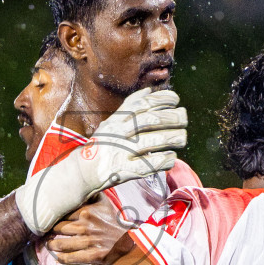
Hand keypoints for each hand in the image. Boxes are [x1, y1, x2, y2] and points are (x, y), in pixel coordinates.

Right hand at [15, 89, 186, 234]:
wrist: (80, 172)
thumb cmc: (101, 146)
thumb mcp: (111, 123)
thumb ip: (130, 108)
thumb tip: (150, 92)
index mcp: (116, 120)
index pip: (141, 104)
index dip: (160, 100)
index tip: (175, 100)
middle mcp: (117, 133)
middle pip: (148, 122)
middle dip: (170, 119)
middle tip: (184, 119)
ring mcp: (119, 152)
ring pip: (149, 142)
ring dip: (170, 138)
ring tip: (183, 137)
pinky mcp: (122, 171)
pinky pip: (146, 165)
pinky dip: (161, 161)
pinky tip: (172, 158)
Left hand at [47, 200, 138, 264]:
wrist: (130, 240)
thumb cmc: (114, 221)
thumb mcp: (104, 203)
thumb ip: (90, 193)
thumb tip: (79, 182)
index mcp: (87, 212)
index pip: (62, 213)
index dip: (54, 216)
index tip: (48, 218)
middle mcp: (86, 226)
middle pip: (58, 228)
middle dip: (50, 231)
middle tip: (45, 232)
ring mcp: (89, 242)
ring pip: (61, 244)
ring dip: (52, 245)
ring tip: (50, 244)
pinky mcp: (93, 256)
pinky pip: (71, 258)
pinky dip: (62, 258)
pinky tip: (58, 258)